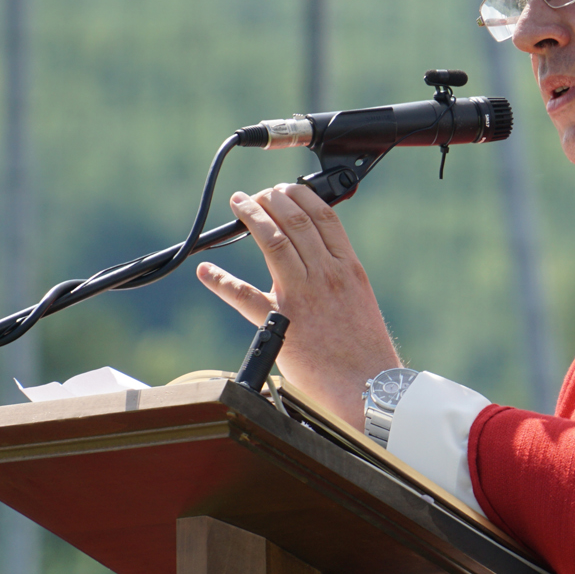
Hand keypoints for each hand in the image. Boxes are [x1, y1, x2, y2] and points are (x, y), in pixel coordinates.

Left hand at [197, 183, 400, 425]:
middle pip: (295, 221)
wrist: (368, 383)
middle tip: (258, 195)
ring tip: (239, 204)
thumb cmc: (365, 347)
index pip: (323, 216)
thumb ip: (338, 274)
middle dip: (272, 200)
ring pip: (274, 241)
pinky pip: (244, 295)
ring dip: (252, 217)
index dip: (300, 196)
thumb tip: (316, 257)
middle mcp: (325, 275)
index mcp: (348, 268)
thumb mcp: (360, 298)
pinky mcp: (280, 322)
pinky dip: (221, 281)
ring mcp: (302, 295)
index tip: (286, 190)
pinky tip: (206, 271)